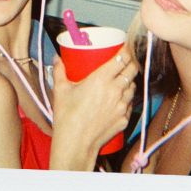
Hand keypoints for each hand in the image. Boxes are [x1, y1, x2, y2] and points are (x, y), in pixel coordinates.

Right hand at [47, 44, 139, 166]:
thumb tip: (57, 59)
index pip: (122, 59)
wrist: (75, 143)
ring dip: (130, 81)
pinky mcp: (125, 117)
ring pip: (133, 86)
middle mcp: (115, 90)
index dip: (127, 51)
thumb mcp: (61, 90)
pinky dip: (128, 99)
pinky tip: (121, 99)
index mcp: (101, 80)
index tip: (127, 47)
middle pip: (132, 70)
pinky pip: (131, 103)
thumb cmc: (66, 116)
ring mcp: (122, 105)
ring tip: (123, 80)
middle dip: (132, 63)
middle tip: (127, 61)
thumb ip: (59, 71)